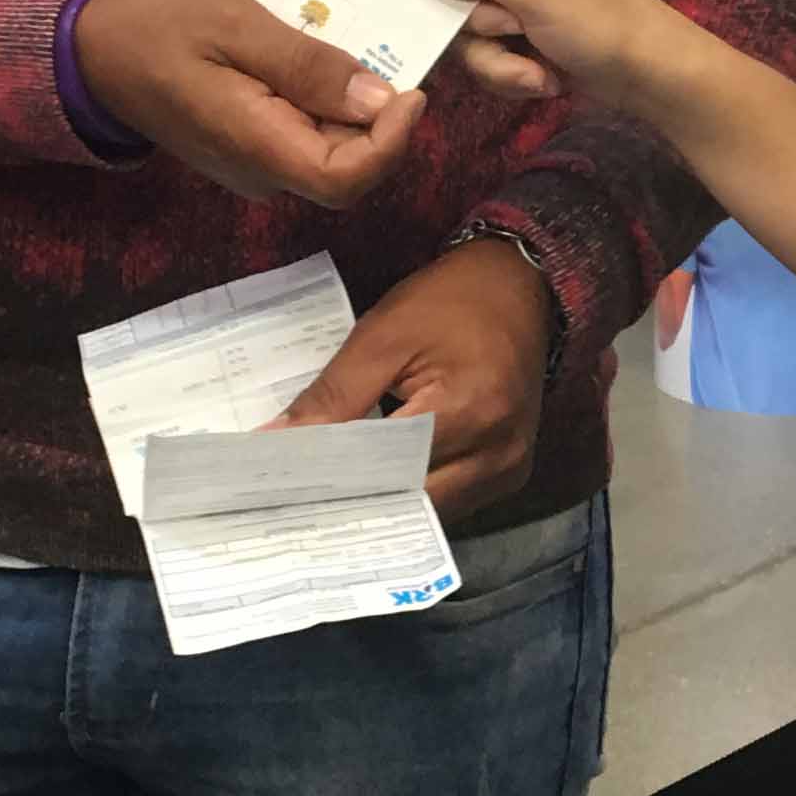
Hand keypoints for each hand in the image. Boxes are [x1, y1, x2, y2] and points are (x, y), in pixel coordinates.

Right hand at [76, 0, 423, 205]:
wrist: (93, 53)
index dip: (392, 142)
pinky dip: (327, 103)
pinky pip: (306, 136)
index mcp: (254, 143)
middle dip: (380, 118)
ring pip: (331, 151)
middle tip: (388, 49)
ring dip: (354, 107)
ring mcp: (254, 165)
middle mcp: (260, 171)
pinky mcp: (251, 150)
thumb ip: (306, 65)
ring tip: (354, 44)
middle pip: (348, 167)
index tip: (411, 89)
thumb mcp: (235, 25)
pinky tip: (322, 59)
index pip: (346, 178)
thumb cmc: (157, 28)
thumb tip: (379, 99)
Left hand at [281, 240, 554, 523]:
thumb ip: (332, 394)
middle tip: (296, 499)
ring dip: (383, 504)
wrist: (518, 284)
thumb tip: (277, 440)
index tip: (279, 486)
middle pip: (409, 500)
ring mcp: (509, 467)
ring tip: (330, 497)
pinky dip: (414, 494)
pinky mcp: (512, 471)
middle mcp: (497, 451)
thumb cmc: (450, 301)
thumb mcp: (382, 335)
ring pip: (430, 511)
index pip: (383, 467)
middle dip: (353, 501)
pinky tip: (377, 485)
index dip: (330, 479)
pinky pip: (454, 502)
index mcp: (467, 410)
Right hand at [424, 0, 672, 111]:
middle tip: (514, 32)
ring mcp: (519, 16)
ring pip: (469, 43)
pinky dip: (515, 81)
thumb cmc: (597, 19)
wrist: (651, 76)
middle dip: (482, 34)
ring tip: (538, 73)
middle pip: (453, 4)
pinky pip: (492, 67)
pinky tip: (547, 83)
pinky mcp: (526, 51)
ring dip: (501, 66)